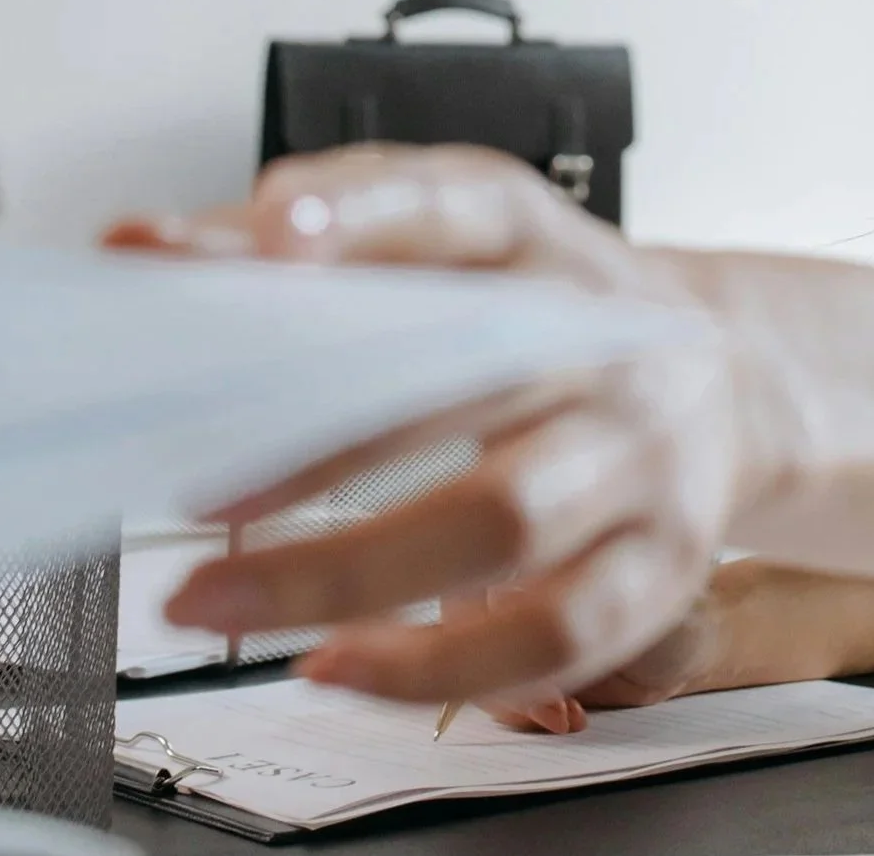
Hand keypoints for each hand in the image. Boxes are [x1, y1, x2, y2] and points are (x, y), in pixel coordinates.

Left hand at [106, 146, 788, 710]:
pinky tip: (335, 662)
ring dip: (342, 572)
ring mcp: (640, 456)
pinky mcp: (660, 564)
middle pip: (467, 385)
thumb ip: (310, 239)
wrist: (725, 379)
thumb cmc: (545, 312)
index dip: (367, 217)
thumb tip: (149, 250)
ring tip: (211, 598)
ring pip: (502, 521)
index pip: (459, 209)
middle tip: (184, 481)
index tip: (274, 235)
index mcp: (540, 240)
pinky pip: (552, 635)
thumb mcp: (452, 246)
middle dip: (314, 440)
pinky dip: (432, 665)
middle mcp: (601, 340)